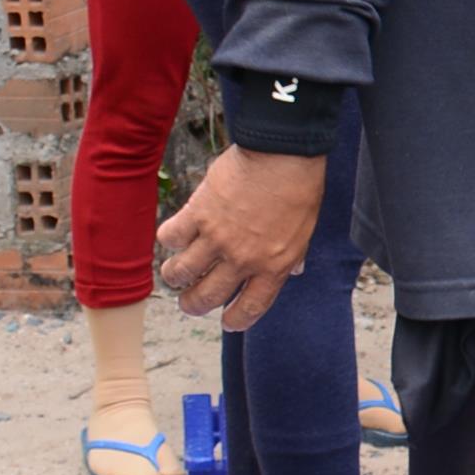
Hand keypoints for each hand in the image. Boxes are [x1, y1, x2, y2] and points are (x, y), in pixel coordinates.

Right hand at [158, 142, 328, 329]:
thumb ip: (292, 256)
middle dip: (192, 305)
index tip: (226, 320)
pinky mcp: (198, 214)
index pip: (249, 310)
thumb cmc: (299, 188)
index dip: (235, 321)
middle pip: (205, 298)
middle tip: (188, 300)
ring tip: (177, 271)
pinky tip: (177, 233)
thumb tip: (294, 271)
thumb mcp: (304, 231)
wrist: (283, 153)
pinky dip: (170, 238)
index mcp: (273, 267)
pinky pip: (170, 238)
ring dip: (175, 275)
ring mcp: (217, 238)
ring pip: (180, 273)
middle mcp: (242, 259)